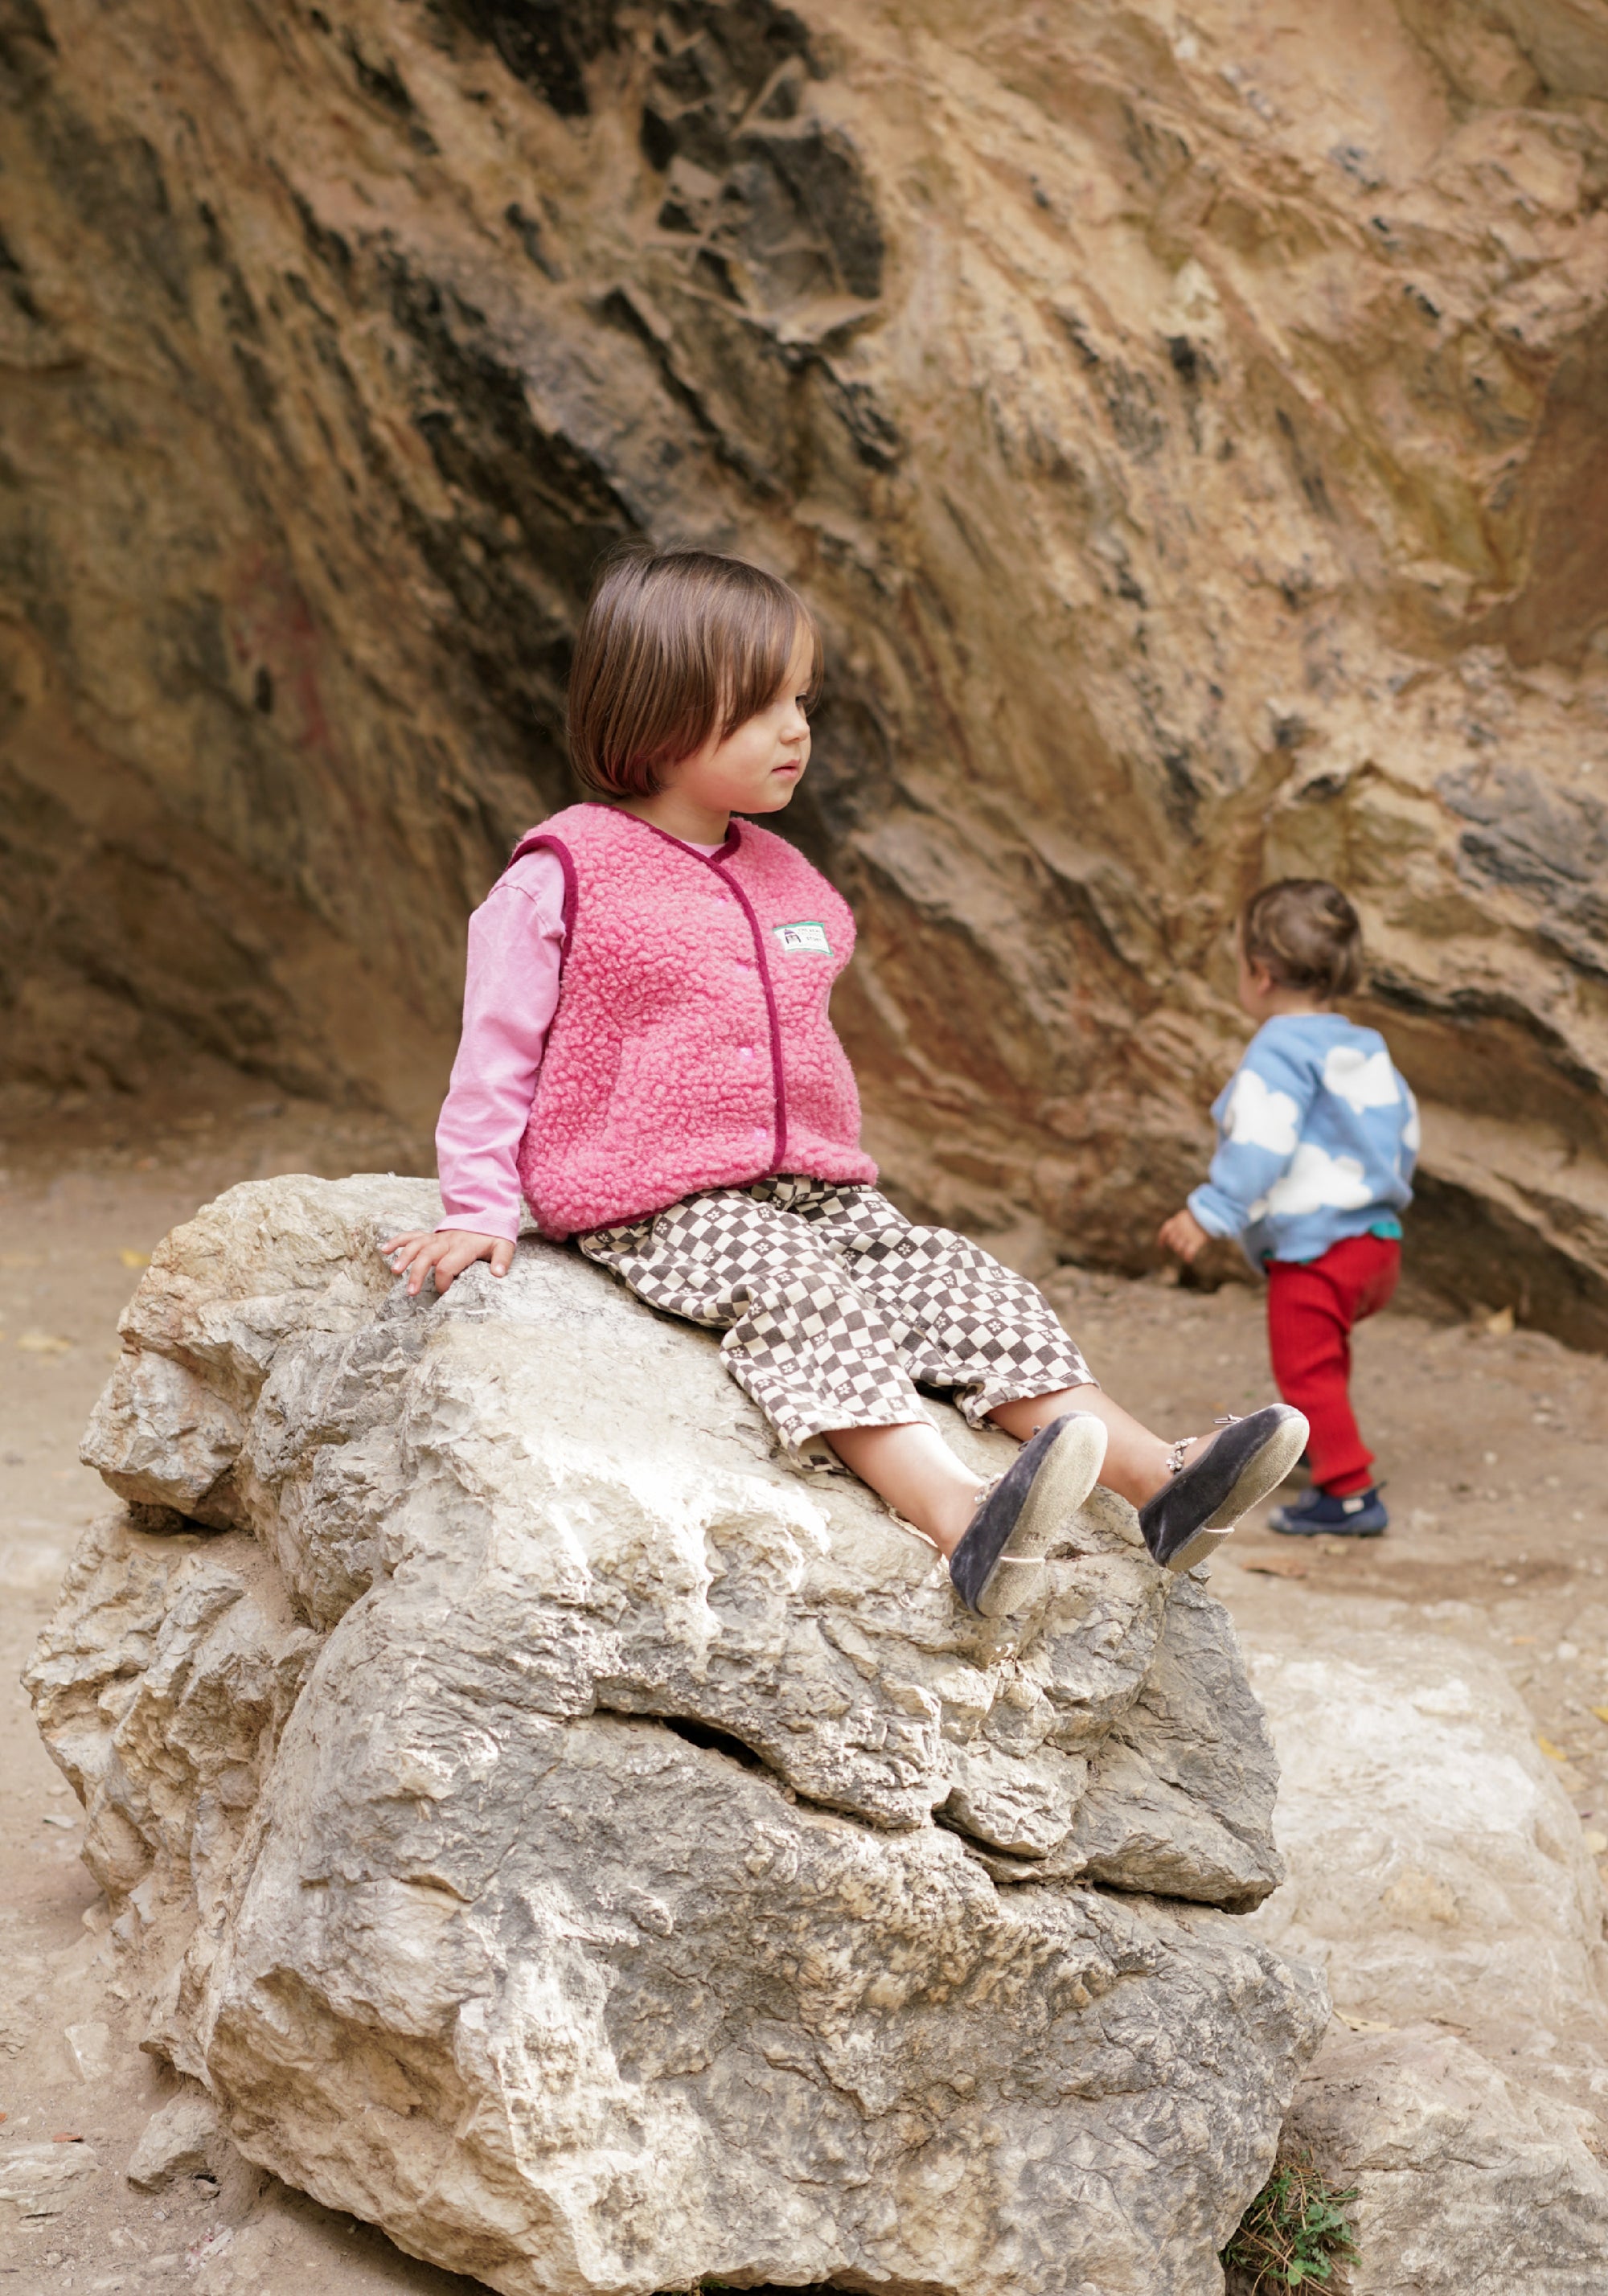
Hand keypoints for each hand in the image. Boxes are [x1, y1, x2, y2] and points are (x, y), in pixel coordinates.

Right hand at [380, 1227, 514, 1295]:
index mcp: (464, 1247)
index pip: (448, 1265)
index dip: (443, 1281)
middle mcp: (447, 1241)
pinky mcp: (431, 1236)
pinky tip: (384, 1249)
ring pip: (416, 1245)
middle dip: (417, 1273)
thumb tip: (498, 1274)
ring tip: (394, 1271)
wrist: (486, 1215)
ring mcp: (437, 1237)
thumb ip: (502, 1260)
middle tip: (410, 1292)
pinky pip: (411, 1235)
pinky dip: (397, 1241)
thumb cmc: (493, 1236)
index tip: (442, 1293)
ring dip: (404, 1257)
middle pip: (427, 1256)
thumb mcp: (503, 1245)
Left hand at [1157, 1208, 1210, 1264]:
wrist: (1213, 1212)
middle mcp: (1180, 1227)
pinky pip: (1188, 1252)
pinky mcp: (1196, 1240)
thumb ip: (1184, 1223)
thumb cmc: (1205, 1214)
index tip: (1161, 1246)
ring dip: (1180, 1252)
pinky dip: (1187, 1257)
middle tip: (1180, 1248)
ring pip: (1178, 1248)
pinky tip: (1189, 1260)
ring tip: (1184, 1254)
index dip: (1162, 1239)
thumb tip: (1180, 1233)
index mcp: (1178, 1219)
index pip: (1165, 1230)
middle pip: (1172, 1241)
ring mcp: (1187, 1234)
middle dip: (1174, 1246)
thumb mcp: (1192, 1214)